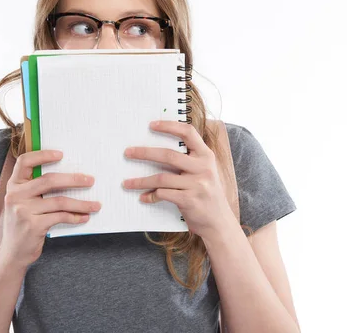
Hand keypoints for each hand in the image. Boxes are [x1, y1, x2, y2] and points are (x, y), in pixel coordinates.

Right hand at [0, 150, 101, 267]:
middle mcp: (15, 196)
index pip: (24, 161)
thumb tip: (70, 176)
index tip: (62, 154)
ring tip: (96, 205)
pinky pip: (61, 217)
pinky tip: (84, 217)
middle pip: (48, 180)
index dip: (43, 155)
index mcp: (14, 185)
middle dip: (74, 179)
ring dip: (81, 203)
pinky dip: (75, 217)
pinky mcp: (33, 226)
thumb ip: (36, 189)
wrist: (12, 253)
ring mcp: (23, 211)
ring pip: (59, 201)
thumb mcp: (23, 203)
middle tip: (91, 180)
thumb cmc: (23, 224)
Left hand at [122, 120, 235, 238]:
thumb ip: (189, 160)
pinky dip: (151, 195)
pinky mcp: (189, 200)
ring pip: (162, 177)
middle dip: (145, 153)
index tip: (152, 125)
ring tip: (127, 183)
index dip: (170, 126)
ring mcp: (197, 184)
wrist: (218, 221)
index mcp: (206, 156)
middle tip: (128, 152)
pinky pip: (163, 194)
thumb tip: (158, 151)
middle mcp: (203, 168)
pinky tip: (144, 197)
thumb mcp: (204, 172)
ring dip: (141, 180)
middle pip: (169, 155)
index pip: (188, 133)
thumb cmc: (207, 194)